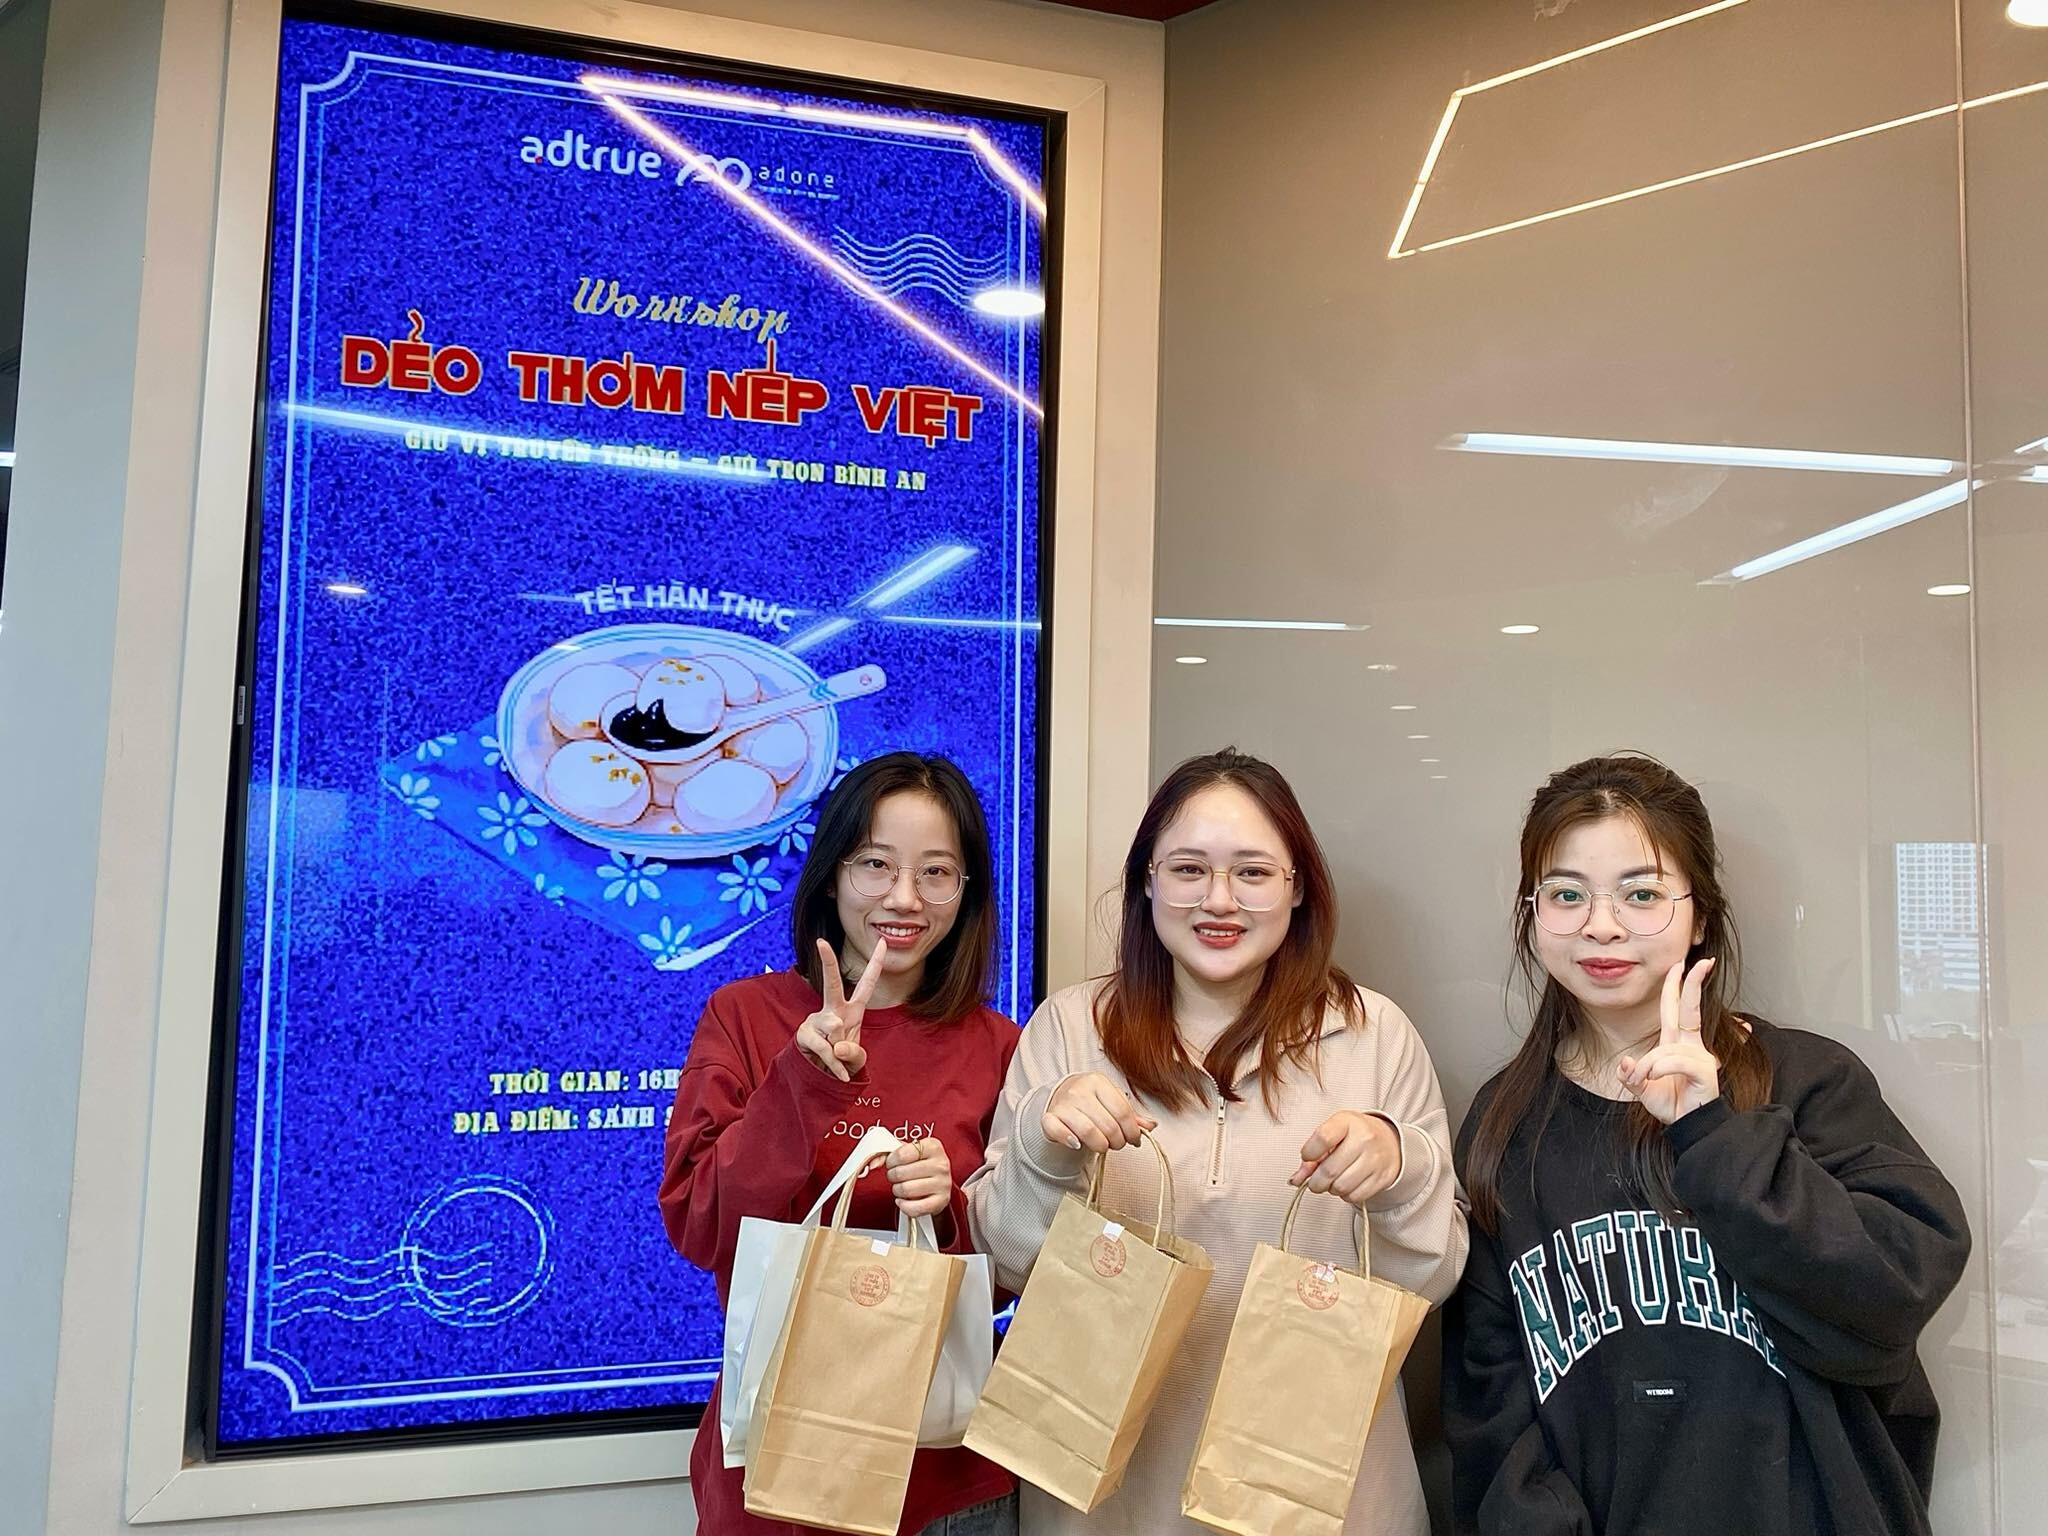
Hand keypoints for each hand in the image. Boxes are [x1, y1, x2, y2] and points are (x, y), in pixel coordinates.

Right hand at [794, 938, 883, 1081]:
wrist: (823, 1076)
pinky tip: (839, 1072)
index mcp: (853, 1009)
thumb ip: (854, 1053)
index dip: (876, 963)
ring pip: (834, 1027)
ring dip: (840, 1049)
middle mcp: (833, 1010)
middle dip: (827, 961)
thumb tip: (836, 1047)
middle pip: (832, 983)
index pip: (867, 983)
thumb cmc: (844, 1058)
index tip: (883, 941)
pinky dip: (835, 1064)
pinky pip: (825, 1048)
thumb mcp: (857, 1058)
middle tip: (821, 942)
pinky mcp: (804, 1034)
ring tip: (839, 1057)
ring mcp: (816, 1020)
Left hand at [886, 1136, 952, 1220]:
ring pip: (906, 1190)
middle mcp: (940, 1164)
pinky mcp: (941, 1201)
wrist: (938, 1181)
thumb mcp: (907, 1151)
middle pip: (901, 1173)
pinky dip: (904, 1206)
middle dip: (893, 1176)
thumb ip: (886, 1153)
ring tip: (902, 1187)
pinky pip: (914, 1208)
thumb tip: (873, 1163)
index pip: (900, 1154)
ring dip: (897, 1190)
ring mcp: (942, 1183)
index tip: (893, 1163)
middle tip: (897, 1176)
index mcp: (933, 1146)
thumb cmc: (921, 1164)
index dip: (891, 1161)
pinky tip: (904, 1200)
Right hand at [1041, 1072, 1154, 1153]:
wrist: (1060, 1098)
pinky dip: (1071, 1141)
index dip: (1133, 1132)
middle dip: (1118, 1142)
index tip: (1134, 1140)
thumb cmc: (1090, 1102)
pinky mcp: (1049, 1118)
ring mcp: (1063, 1104)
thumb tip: (1151, 1125)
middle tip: (1117, 1144)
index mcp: (1098, 1082)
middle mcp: (1079, 1090)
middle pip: (1109, 1125)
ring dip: (1100, 1146)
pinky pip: (1060, 1132)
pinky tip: (1077, 1145)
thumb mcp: (1111, 1102)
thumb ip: (1131, 1115)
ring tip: (1102, 1146)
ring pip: (1089, 1132)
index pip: (1123, 1112)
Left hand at [1292, 1111, 1402, 1205]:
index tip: (1307, 1157)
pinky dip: (1345, 1195)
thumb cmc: (1354, 1135)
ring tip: (1333, 1181)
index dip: (1308, 1153)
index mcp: (1347, 1122)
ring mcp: (1375, 1159)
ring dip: (1330, 1189)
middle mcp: (1364, 1139)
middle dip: (1315, 1182)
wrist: (1389, 1141)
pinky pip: (1355, 1196)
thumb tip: (1296, 1180)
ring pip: (1341, 1187)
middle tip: (1315, 1181)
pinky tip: (1347, 1184)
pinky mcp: (1382, 1178)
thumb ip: (1312, 1154)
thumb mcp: (1333, 1132)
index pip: (1323, 1138)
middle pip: (1329, 1170)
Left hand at [1618, 958, 1719, 1124]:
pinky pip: (1673, 1061)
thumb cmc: (1672, 1105)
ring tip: (1643, 1081)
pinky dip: (1657, 1069)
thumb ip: (1631, 1075)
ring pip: (1664, 1048)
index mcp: (1677, 1044)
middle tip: (1702, 962)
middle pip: (1690, 1009)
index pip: (1677, 1009)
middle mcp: (1690, 1046)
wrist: (1688, 1127)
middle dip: (1694, 984)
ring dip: (1646, 1065)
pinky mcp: (1704, 1071)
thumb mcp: (1642, 1089)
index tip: (1683, 966)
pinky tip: (1655, 1078)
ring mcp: (1700, 1057)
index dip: (1678, 987)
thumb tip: (1625, 1063)